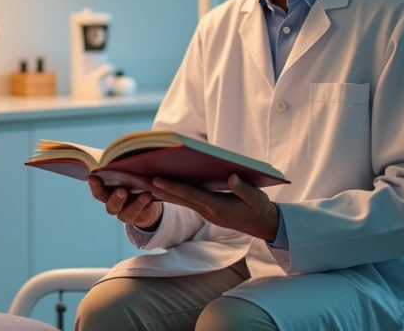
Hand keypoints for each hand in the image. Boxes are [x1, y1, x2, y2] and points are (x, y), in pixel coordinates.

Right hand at [87, 175, 161, 228]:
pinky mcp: (138, 217)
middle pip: (112, 205)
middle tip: (122, 190)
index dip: (94, 185)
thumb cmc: (132, 181)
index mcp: (107, 194)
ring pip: (128, 212)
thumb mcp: (126, 174)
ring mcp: (125, 214)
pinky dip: (146, 204)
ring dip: (136, 204)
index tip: (92, 177)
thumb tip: (118, 153)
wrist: (146, 199)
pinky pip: (141, 212)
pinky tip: (150, 196)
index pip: (98, 192)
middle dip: (116, 198)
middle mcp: (114, 205)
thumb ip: (120, 169)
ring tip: (145, 194)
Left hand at [150, 174, 278, 240]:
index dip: (173, 187)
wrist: (263, 225)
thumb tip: (232, 178)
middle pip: (179, 198)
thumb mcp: (257, 199)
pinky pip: (186, 202)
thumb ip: (245, 189)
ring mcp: (206, 212)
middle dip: (160, 188)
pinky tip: (163, 187)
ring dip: (163, 192)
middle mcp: (208, 211)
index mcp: (218, 207)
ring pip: (180, 201)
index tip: (156, 180)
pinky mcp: (207, 210)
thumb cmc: (260, 209)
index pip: (190, 195)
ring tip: (144, 180)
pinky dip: (174, 194)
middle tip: (140, 178)